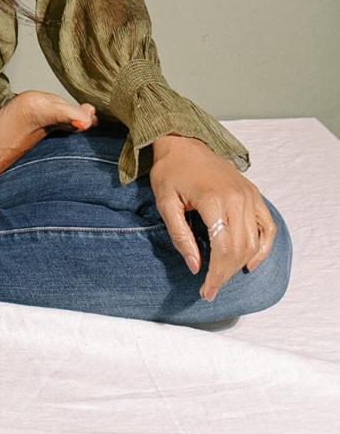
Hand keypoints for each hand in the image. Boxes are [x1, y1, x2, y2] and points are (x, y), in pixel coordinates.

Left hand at [149, 134, 276, 301]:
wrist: (182, 142)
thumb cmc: (170, 171)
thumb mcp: (165, 203)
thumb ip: (180, 236)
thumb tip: (196, 267)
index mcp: (213, 200)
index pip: (222, 249)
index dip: (216, 275)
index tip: (205, 292)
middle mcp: (236, 197)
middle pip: (240, 249)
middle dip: (226, 274)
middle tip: (211, 288)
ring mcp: (249, 195)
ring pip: (255, 241)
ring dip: (241, 264)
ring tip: (223, 276)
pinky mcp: (254, 193)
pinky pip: (268, 226)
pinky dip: (264, 247)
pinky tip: (250, 262)